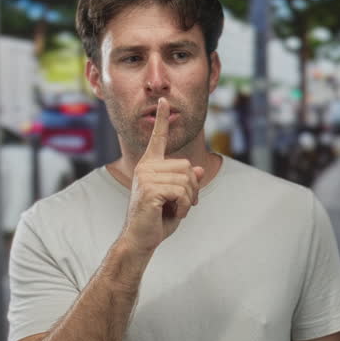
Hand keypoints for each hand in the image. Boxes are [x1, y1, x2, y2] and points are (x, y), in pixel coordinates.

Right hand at [121, 97, 205, 255]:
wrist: (141, 239)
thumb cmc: (157, 219)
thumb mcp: (177, 198)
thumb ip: (186, 182)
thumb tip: (198, 169)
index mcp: (149, 165)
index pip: (157, 139)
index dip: (161, 119)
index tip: (164, 101)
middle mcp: (145, 167)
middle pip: (187, 167)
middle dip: (192, 189)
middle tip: (183, 205)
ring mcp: (145, 177)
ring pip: (186, 180)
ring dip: (188, 200)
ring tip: (176, 210)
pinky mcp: (149, 190)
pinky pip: (182, 192)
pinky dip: (185, 207)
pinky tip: (174, 213)